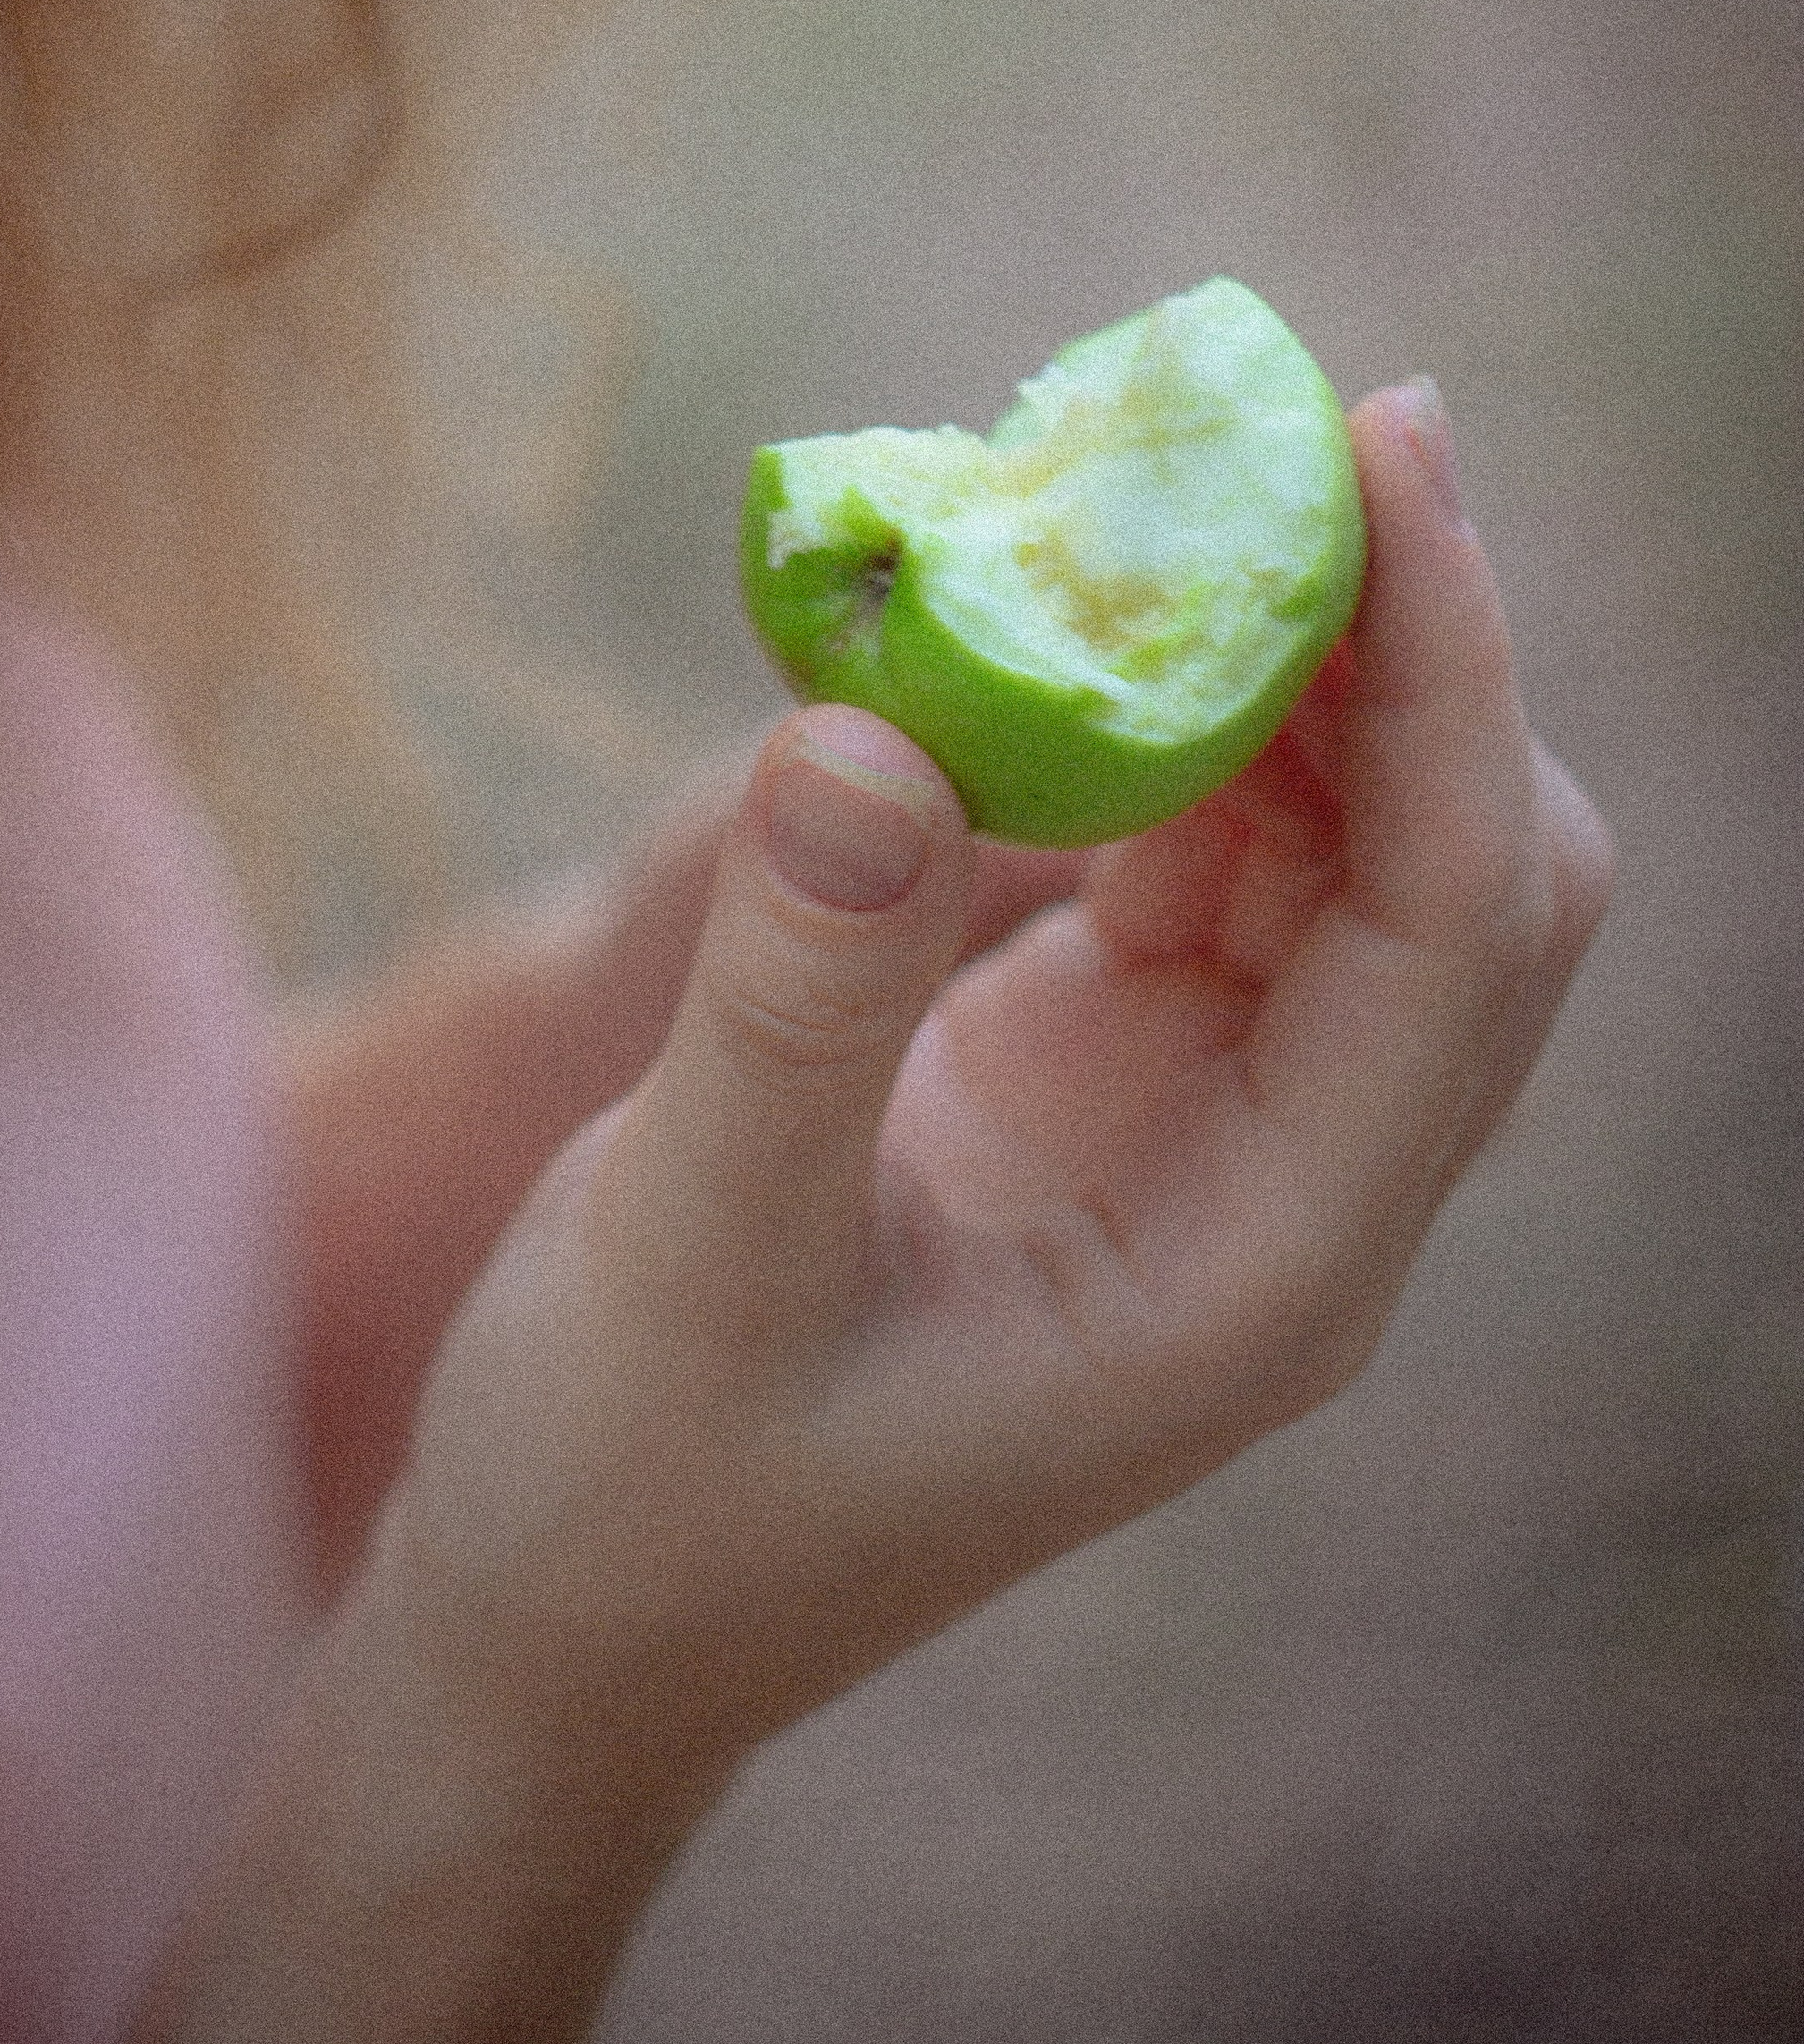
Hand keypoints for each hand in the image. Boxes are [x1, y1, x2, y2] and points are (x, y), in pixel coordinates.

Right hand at [366, 381, 1612, 1801]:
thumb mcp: (688, 1258)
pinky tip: (1052, 616)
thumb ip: (794, 1011)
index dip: (1448, 668)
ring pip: (1349, 833)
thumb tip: (870, 726)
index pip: (1457, 923)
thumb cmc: (629, 1490)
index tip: (1376, 438)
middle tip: (1259, 423)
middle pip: (1465, 862)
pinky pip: (1208, 843)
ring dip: (1277, 653)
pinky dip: (1162, 711)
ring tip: (1142, 478)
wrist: (578, 1620)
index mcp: (1263, 1268)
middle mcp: (1288, 1187)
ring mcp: (1214, 1121)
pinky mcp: (1116, 1061)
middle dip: (1399, 635)